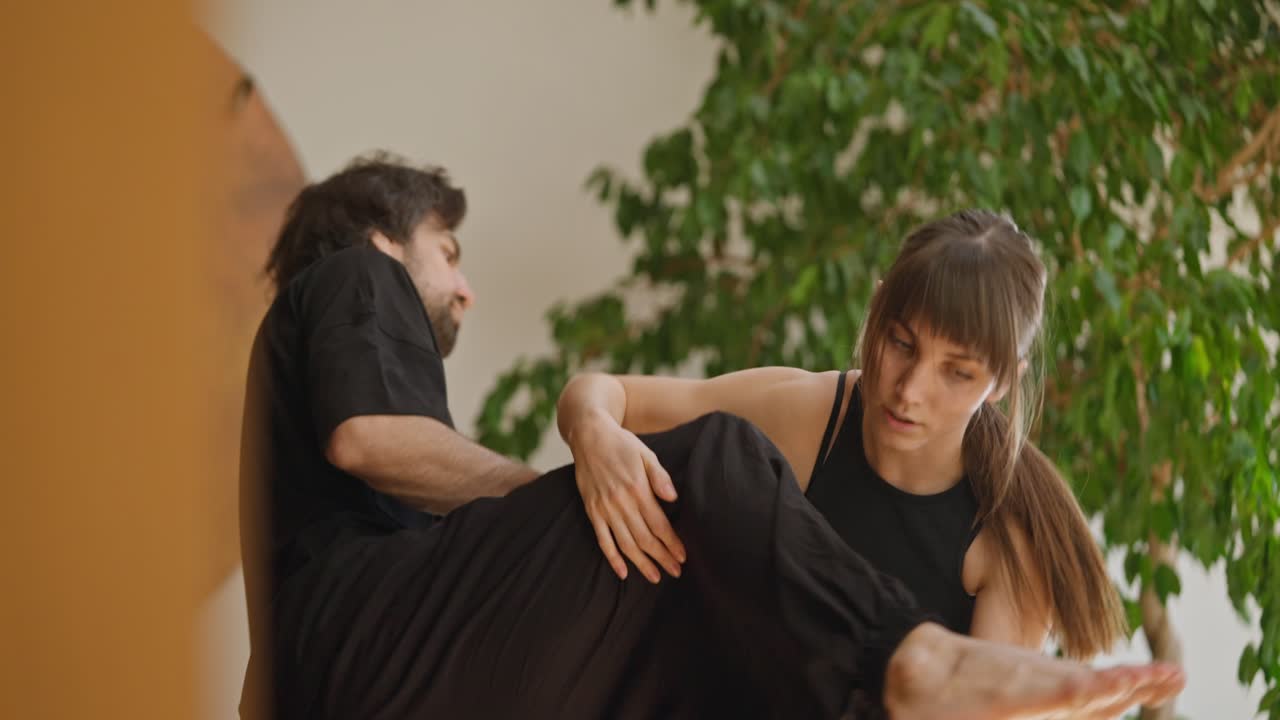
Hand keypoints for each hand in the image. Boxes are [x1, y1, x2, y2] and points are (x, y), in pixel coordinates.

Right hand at [569, 413, 686, 582]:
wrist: (589, 436)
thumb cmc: (622, 445)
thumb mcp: (646, 454)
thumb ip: (660, 477)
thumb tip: (674, 499)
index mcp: (637, 489)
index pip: (658, 524)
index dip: (672, 543)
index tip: (683, 557)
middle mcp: (620, 503)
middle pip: (644, 538)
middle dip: (662, 558)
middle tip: (676, 572)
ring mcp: (604, 509)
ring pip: (625, 544)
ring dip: (641, 563)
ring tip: (655, 577)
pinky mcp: (592, 511)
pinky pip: (602, 540)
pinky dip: (612, 558)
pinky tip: (623, 573)